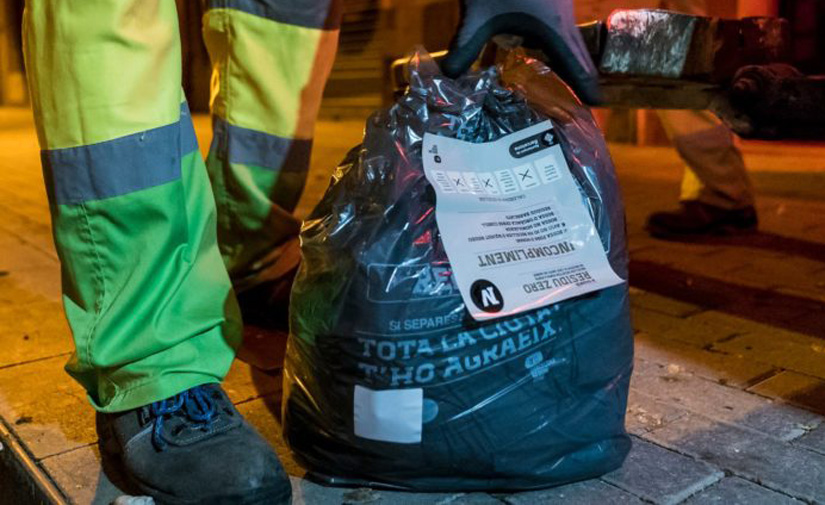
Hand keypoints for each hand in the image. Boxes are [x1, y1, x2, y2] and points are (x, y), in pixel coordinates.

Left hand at [441, 0, 600, 104]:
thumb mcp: (476, 14)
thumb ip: (464, 47)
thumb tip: (448, 78)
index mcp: (552, 27)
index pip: (575, 65)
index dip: (584, 86)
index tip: (596, 105)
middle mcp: (562, 17)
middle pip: (576, 54)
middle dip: (578, 79)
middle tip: (583, 103)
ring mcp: (558, 6)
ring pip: (566, 40)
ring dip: (565, 61)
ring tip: (560, 85)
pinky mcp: (548, 0)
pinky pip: (555, 28)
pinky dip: (551, 44)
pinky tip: (535, 53)